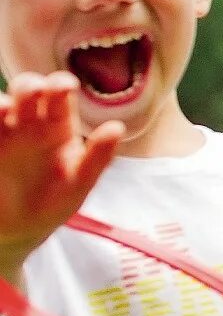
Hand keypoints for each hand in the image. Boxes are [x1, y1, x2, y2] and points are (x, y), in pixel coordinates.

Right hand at [0, 72, 121, 277]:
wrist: (19, 231)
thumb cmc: (54, 201)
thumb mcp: (79, 184)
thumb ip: (98, 157)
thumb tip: (117, 127)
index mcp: (57, 125)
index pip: (59, 94)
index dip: (60, 84)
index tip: (62, 88)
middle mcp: (27, 122)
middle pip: (25, 90)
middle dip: (28, 85)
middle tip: (32, 92)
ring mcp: (0, 134)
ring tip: (2, 110)